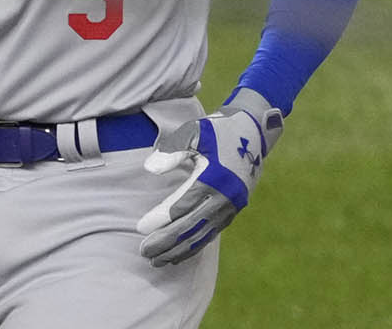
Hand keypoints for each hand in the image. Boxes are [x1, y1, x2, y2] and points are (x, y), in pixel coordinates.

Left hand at [136, 88, 284, 265]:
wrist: (252, 132)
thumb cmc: (216, 130)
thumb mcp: (194, 131)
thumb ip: (172, 149)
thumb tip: (150, 169)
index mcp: (214, 178)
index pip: (183, 205)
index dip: (161, 218)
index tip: (140, 228)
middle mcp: (224, 198)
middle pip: (191, 226)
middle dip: (166, 242)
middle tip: (143, 251)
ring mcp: (229, 208)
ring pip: (201, 235)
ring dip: (178, 250)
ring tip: (155, 260)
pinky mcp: (231, 212)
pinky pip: (210, 234)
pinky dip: (193, 246)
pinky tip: (176, 255)